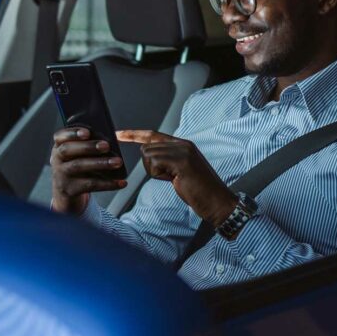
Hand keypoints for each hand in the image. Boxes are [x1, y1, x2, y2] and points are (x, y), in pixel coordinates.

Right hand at [50, 127, 127, 215]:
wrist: (66, 192)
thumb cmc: (77, 166)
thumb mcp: (77, 154)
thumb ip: (88, 144)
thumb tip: (112, 138)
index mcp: (59, 146)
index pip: (60, 136)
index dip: (72, 133)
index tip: (87, 132)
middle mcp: (57, 160)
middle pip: (68, 150)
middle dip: (88, 146)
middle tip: (106, 145)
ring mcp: (62, 175)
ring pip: (79, 166)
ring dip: (100, 163)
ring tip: (118, 162)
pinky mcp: (70, 190)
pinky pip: (90, 185)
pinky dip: (108, 183)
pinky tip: (121, 182)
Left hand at [117, 129, 237, 225]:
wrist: (217, 201)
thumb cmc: (199, 190)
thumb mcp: (181, 171)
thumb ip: (167, 160)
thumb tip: (149, 156)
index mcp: (183, 144)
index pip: (153, 135)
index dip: (134, 134)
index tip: (119, 134)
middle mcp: (183, 144)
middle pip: (147, 148)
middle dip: (151, 166)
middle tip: (170, 177)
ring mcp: (182, 151)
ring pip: (149, 156)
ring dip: (156, 172)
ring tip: (175, 179)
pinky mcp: (181, 161)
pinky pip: (155, 164)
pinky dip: (160, 175)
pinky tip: (176, 180)